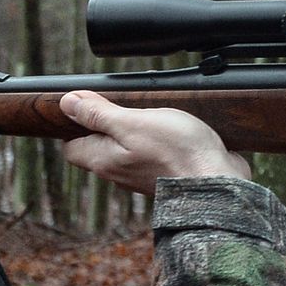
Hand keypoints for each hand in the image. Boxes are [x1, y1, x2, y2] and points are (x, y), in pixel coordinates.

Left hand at [58, 91, 252, 195]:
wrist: (218, 182)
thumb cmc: (177, 152)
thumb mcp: (132, 123)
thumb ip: (98, 114)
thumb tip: (66, 103)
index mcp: (103, 160)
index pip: (72, 147)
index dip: (74, 125)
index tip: (88, 106)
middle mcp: (119, 174)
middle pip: (99, 149)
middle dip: (105, 126)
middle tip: (123, 106)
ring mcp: (142, 177)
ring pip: (126, 152)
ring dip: (133, 134)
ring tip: (151, 117)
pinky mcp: (164, 176)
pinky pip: (150, 157)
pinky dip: (155, 144)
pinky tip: (170, 132)